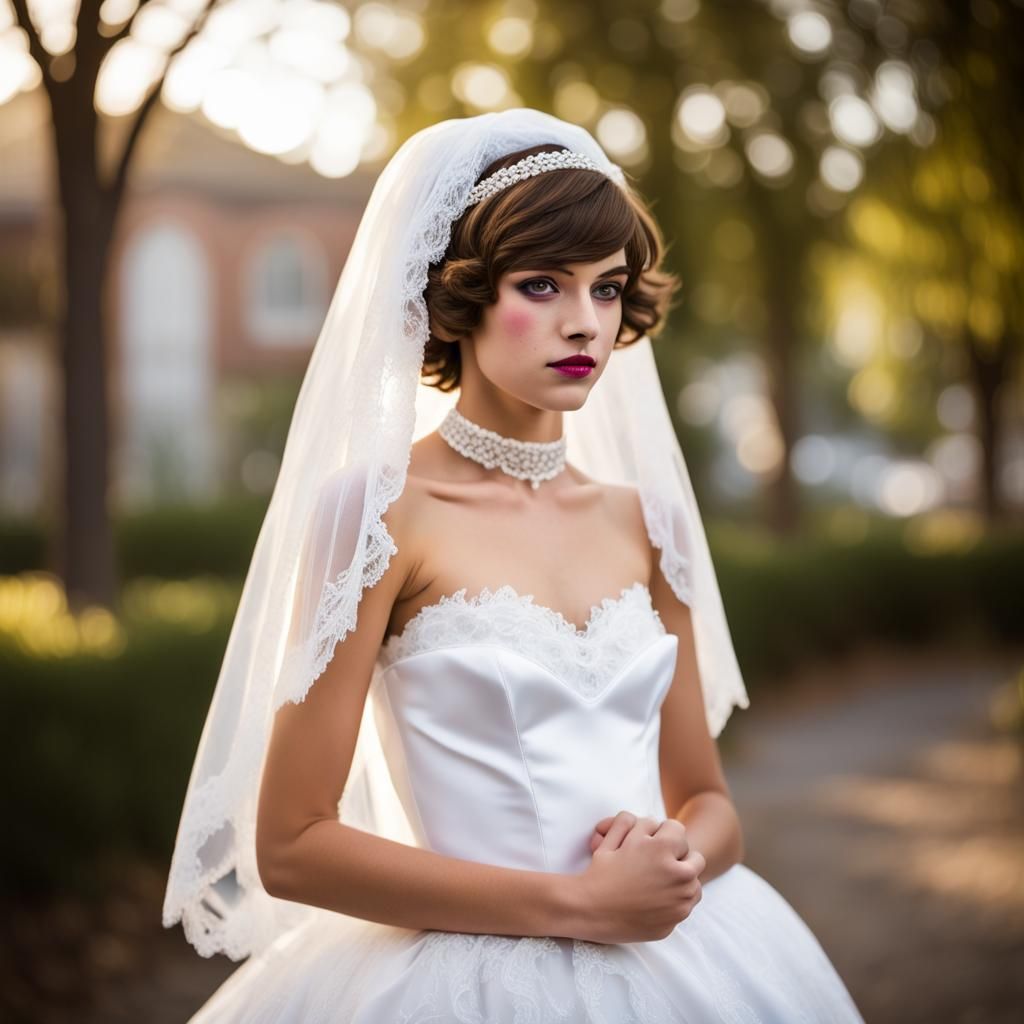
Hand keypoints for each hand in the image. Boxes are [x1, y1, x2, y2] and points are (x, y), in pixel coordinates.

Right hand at [571, 810, 704, 943]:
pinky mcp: (675, 921)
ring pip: (694, 883)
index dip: (662, 834)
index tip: (651, 843)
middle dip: (678, 857)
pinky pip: (686, 906)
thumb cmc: (599, 873)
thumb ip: (631, 822)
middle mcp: (677, 874)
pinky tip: (655, 900)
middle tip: (656, 863)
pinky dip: (676, 901)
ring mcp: (679, 901)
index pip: (678, 830)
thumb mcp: (612, 839)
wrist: (589, 912)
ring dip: (681, 880)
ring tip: (658, 882)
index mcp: (662, 848)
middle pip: (694, 857)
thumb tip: (647, 822)